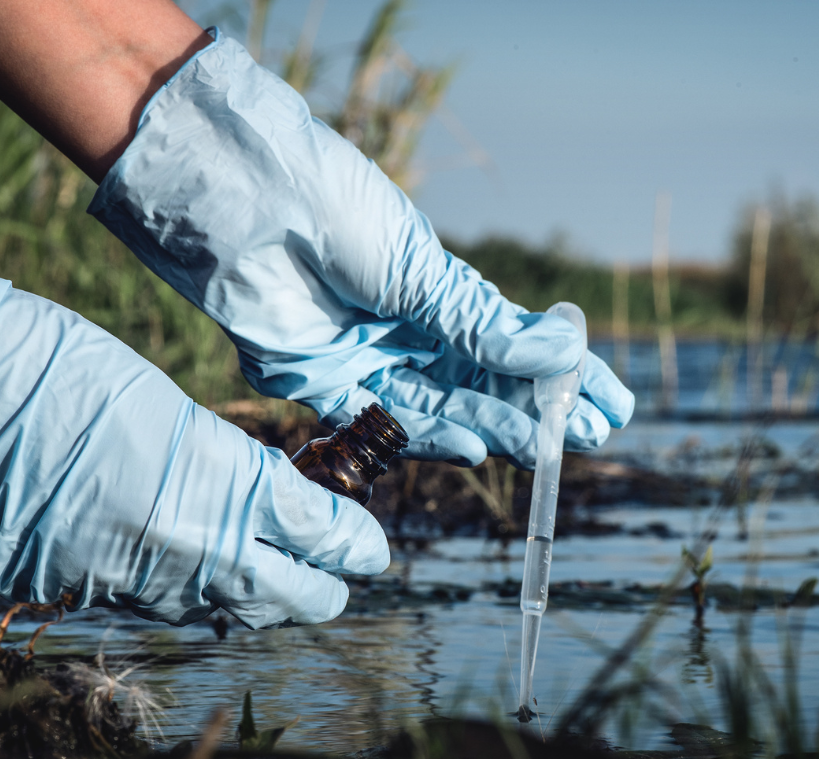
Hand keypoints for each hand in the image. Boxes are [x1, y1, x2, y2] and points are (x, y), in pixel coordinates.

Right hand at [0, 215, 387, 627]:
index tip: (371, 546)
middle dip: (326, 584)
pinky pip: (160, 608)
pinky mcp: (82, 594)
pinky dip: (189, 590)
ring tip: (269, 563)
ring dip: (260, 592)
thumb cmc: (70, 369)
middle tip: (334, 561)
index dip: (357, 543)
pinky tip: (187, 561)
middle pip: (294, 600)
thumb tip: (274, 507)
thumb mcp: (175, 410)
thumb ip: (232, 471)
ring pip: (229, 613)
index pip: (324, 537)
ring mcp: (134, 583)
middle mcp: (189, 552)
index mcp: (225, 487)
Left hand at [89, 29, 633, 468]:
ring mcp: (369, 360)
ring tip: (543, 446)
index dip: (565, 375)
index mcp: (437, 291)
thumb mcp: (420, 268)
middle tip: (591, 437)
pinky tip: (476, 448)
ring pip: (444, 409)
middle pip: (484, 384)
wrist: (249, 206)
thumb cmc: (337, 212)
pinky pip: (386, 423)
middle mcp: (407, 331)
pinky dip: (431, 437)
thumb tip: (564, 352)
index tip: (612, 401)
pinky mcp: (325, 385)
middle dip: (538, 411)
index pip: (515, 342)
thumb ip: (481, 323)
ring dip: (495, 428)